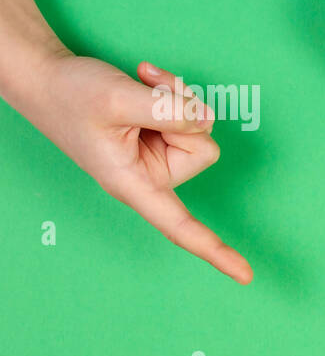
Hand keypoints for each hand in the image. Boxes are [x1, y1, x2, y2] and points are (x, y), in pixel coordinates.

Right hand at [19, 53, 250, 282]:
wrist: (48, 77)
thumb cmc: (71, 95)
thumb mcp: (118, 98)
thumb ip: (167, 111)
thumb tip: (205, 121)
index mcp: (133, 184)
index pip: (180, 227)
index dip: (215, 250)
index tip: (246, 277)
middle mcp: (152, 175)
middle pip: (203, 149)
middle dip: (182, 113)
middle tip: (148, 93)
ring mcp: (159, 155)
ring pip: (201, 128)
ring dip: (177, 97)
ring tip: (142, 85)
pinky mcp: (163, 136)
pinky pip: (192, 114)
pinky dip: (173, 91)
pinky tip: (147, 81)